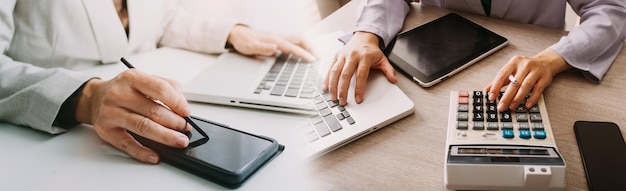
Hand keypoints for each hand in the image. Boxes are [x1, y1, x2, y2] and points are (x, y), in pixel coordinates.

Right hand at [75, 70, 191, 163]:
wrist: (95, 97)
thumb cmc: (124, 90)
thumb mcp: (144, 80)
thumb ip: (167, 87)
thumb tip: (183, 106)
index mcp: (132, 78)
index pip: (160, 89)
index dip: (177, 102)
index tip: (187, 112)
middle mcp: (119, 94)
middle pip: (153, 111)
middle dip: (175, 122)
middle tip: (185, 129)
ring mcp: (111, 112)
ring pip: (143, 127)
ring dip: (165, 136)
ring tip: (178, 141)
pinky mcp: (106, 130)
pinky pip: (126, 144)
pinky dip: (142, 152)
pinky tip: (154, 155)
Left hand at [227, 25, 315, 61]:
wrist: (238, 35)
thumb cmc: (244, 42)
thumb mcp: (250, 47)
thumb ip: (262, 48)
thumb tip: (274, 47)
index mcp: (275, 40)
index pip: (293, 47)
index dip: (303, 54)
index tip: (312, 60)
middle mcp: (279, 37)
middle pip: (300, 40)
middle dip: (311, 47)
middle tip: (320, 57)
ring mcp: (280, 38)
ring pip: (299, 40)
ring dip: (309, 46)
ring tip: (316, 55)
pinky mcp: (279, 40)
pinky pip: (295, 42)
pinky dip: (303, 46)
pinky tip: (305, 53)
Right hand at [323, 32, 396, 104]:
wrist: (363, 37)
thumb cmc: (371, 50)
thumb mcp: (382, 59)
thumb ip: (388, 70)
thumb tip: (394, 80)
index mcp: (364, 57)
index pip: (361, 75)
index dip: (359, 88)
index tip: (358, 99)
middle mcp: (352, 56)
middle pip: (345, 75)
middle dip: (343, 90)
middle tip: (343, 102)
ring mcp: (343, 55)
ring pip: (335, 72)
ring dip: (333, 86)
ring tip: (333, 97)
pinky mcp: (336, 56)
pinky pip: (330, 68)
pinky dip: (326, 79)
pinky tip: (325, 88)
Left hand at [485, 49, 570, 111]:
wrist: (546, 62)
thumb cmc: (525, 68)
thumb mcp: (511, 70)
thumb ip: (499, 80)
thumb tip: (487, 90)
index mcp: (514, 62)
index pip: (502, 75)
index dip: (496, 87)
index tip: (491, 97)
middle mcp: (525, 65)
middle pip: (514, 82)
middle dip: (506, 96)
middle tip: (501, 106)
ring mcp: (536, 71)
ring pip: (526, 86)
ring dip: (518, 98)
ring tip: (512, 107)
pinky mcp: (544, 78)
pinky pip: (538, 89)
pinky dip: (532, 98)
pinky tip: (527, 105)